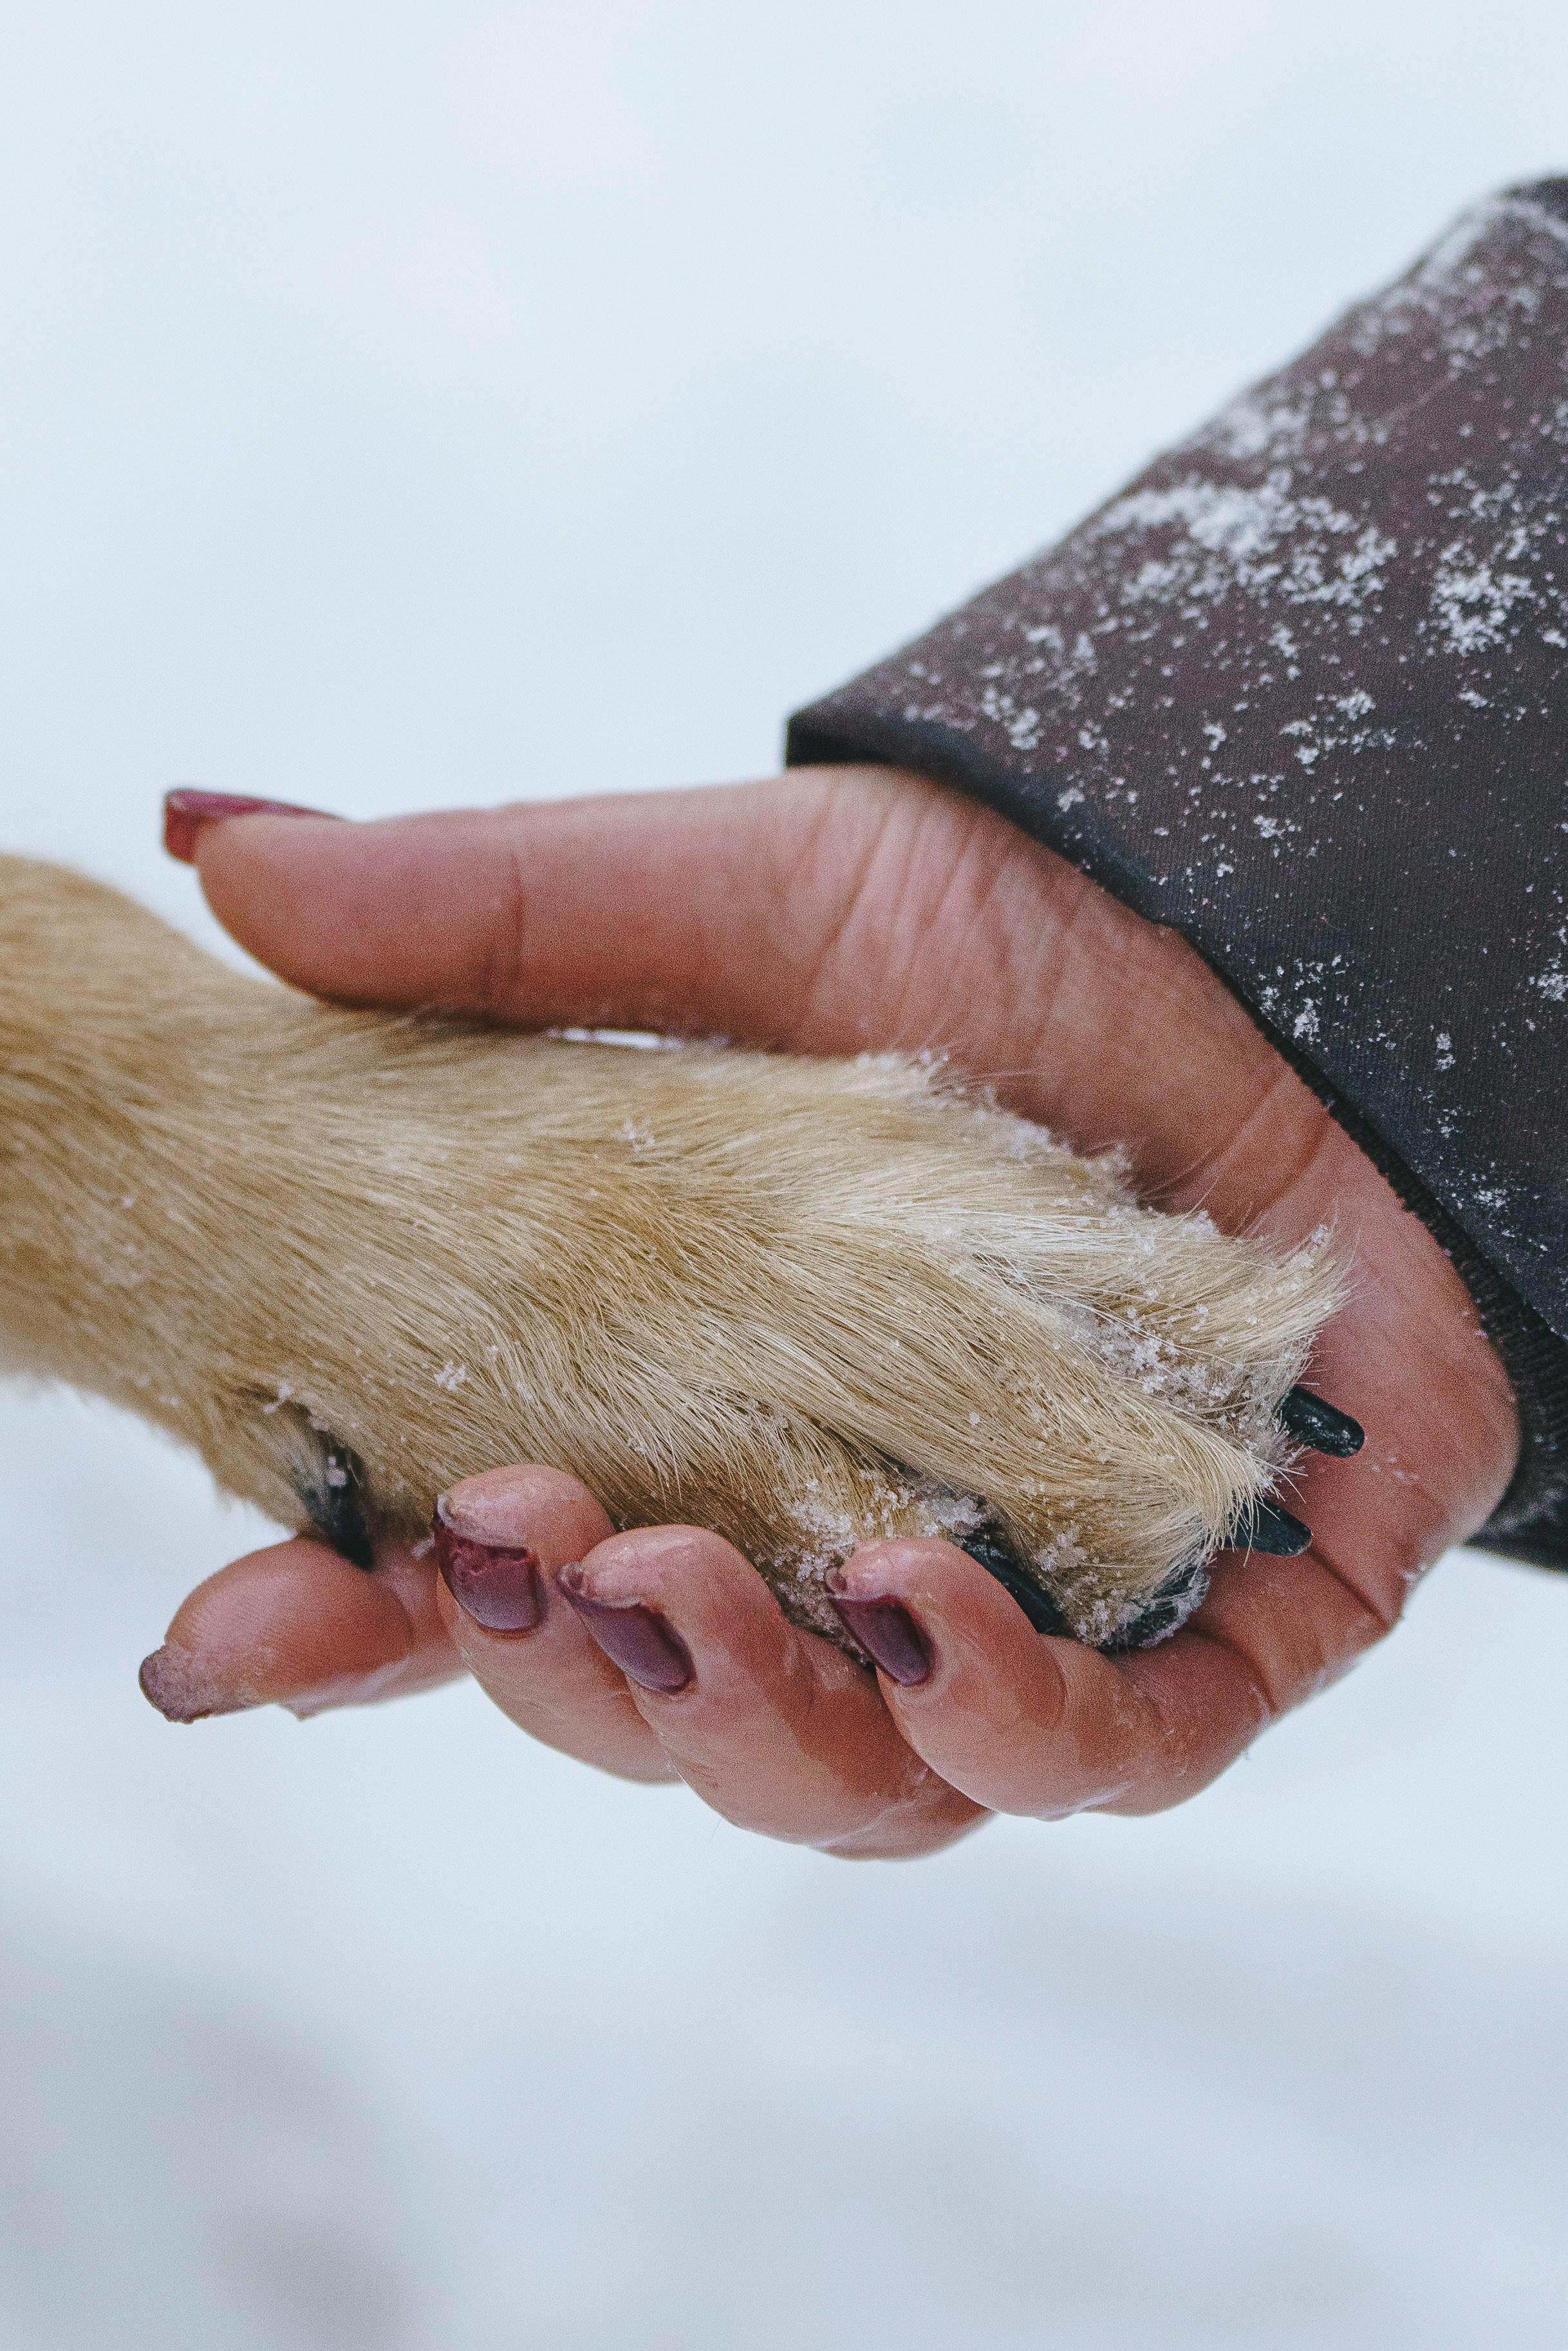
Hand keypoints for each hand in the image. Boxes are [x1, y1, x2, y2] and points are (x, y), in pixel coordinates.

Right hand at [139, 769, 1517, 1854]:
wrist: (1308, 908)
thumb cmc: (1026, 920)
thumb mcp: (747, 897)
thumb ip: (493, 921)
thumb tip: (218, 850)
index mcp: (703, 1400)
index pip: (504, 1564)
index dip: (361, 1620)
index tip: (236, 1630)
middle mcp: (848, 1528)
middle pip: (663, 1701)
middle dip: (561, 1668)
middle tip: (508, 1542)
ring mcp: (1038, 1595)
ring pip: (862, 1779)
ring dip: (743, 1716)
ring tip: (679, 1584)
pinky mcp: (1228, 1618)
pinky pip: (1110, 1753)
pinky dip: (1005, 1720)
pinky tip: (924, 1609)